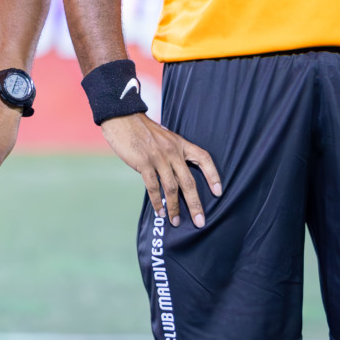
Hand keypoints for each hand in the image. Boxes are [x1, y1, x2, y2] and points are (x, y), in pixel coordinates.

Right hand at [100, 112, 221, 228]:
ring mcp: (158, 157)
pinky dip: (157, 201)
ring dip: (175, 207)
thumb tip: (174, 172)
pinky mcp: (144, 163)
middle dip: (195, 204)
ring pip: (172, 188)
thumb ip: (170, 152)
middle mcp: (172, 151)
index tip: (218, 192)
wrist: (121, 117)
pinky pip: (153, 187)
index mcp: (180, 143)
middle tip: (200, 221)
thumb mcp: (163, 136)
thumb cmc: (140, 128)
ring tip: (175, 221)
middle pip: (189, 181)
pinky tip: (160, 211)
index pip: (203, 158)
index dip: (213, 175)